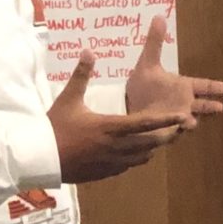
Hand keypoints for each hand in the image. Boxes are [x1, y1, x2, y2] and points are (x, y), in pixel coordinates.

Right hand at [49, 53, 187, 182]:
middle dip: (167, 135)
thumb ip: (81, 75)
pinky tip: (137, 152)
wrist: (40, 159)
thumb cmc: (55, 127)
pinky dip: (137, 158)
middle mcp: (116, 147)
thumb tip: (88, 51)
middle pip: (151, 143)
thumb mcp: (68, 99)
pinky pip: (128, 166)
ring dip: (153, 147)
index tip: (182, 116)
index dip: (167, 120)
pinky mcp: (105, 172)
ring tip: (161, 138)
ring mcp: (112, 162)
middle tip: (180, 128)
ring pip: (142, 157)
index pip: (145, 123)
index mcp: (110, 127)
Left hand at [125, 17, 222, 128]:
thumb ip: (155, 41)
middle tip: (219, 108)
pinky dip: (176, 130)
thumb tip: (158, 16)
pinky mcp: (165, 130)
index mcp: (184, 87)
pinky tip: (175, 128)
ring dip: (191, 121)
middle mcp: (184, 103)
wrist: (126, 106)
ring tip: (190, 121)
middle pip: (203, 106)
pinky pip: (173, 131)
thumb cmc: (141, 86)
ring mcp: (176, 118)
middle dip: (210, 107)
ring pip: (190, 120)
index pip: (208, 87)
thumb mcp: (147, 62)